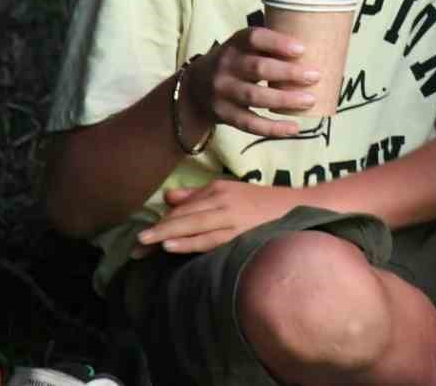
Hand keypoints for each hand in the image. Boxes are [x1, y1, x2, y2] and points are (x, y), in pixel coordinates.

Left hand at [133, 179, 296, 255]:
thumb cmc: (263, 204)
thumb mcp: (230, 193)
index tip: (142, 237)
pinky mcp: (241, 233)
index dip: (162, 222)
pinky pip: (210, 239)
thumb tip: (168, 198)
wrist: (300, 208)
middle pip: (184, 216)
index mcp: (218, 189)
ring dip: (167, 235)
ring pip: (193, 226)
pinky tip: (171, 246)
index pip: (183, 207)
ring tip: (144, 245)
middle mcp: (223, 200)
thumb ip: (199, 196)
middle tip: (135, 245)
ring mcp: (232, 217)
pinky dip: (189, 242)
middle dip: (157, 230)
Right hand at [188, 25, 324, 138]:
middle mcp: (225, 66)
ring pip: (255, 97)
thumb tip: (317, 45)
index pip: (254, 38)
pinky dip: (272, 128)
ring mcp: (222, 92)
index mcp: (234, 44)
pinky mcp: (224, 114)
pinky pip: (249, 123)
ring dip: (284, 100)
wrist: (194, 89)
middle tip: (315, 75)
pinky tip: (293, 128)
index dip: (277, 43)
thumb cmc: (233, 63)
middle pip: (257, 69)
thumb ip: (268, 45)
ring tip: (310, 100)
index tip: (301, 49)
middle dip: (288, 73)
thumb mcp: (242, 47)